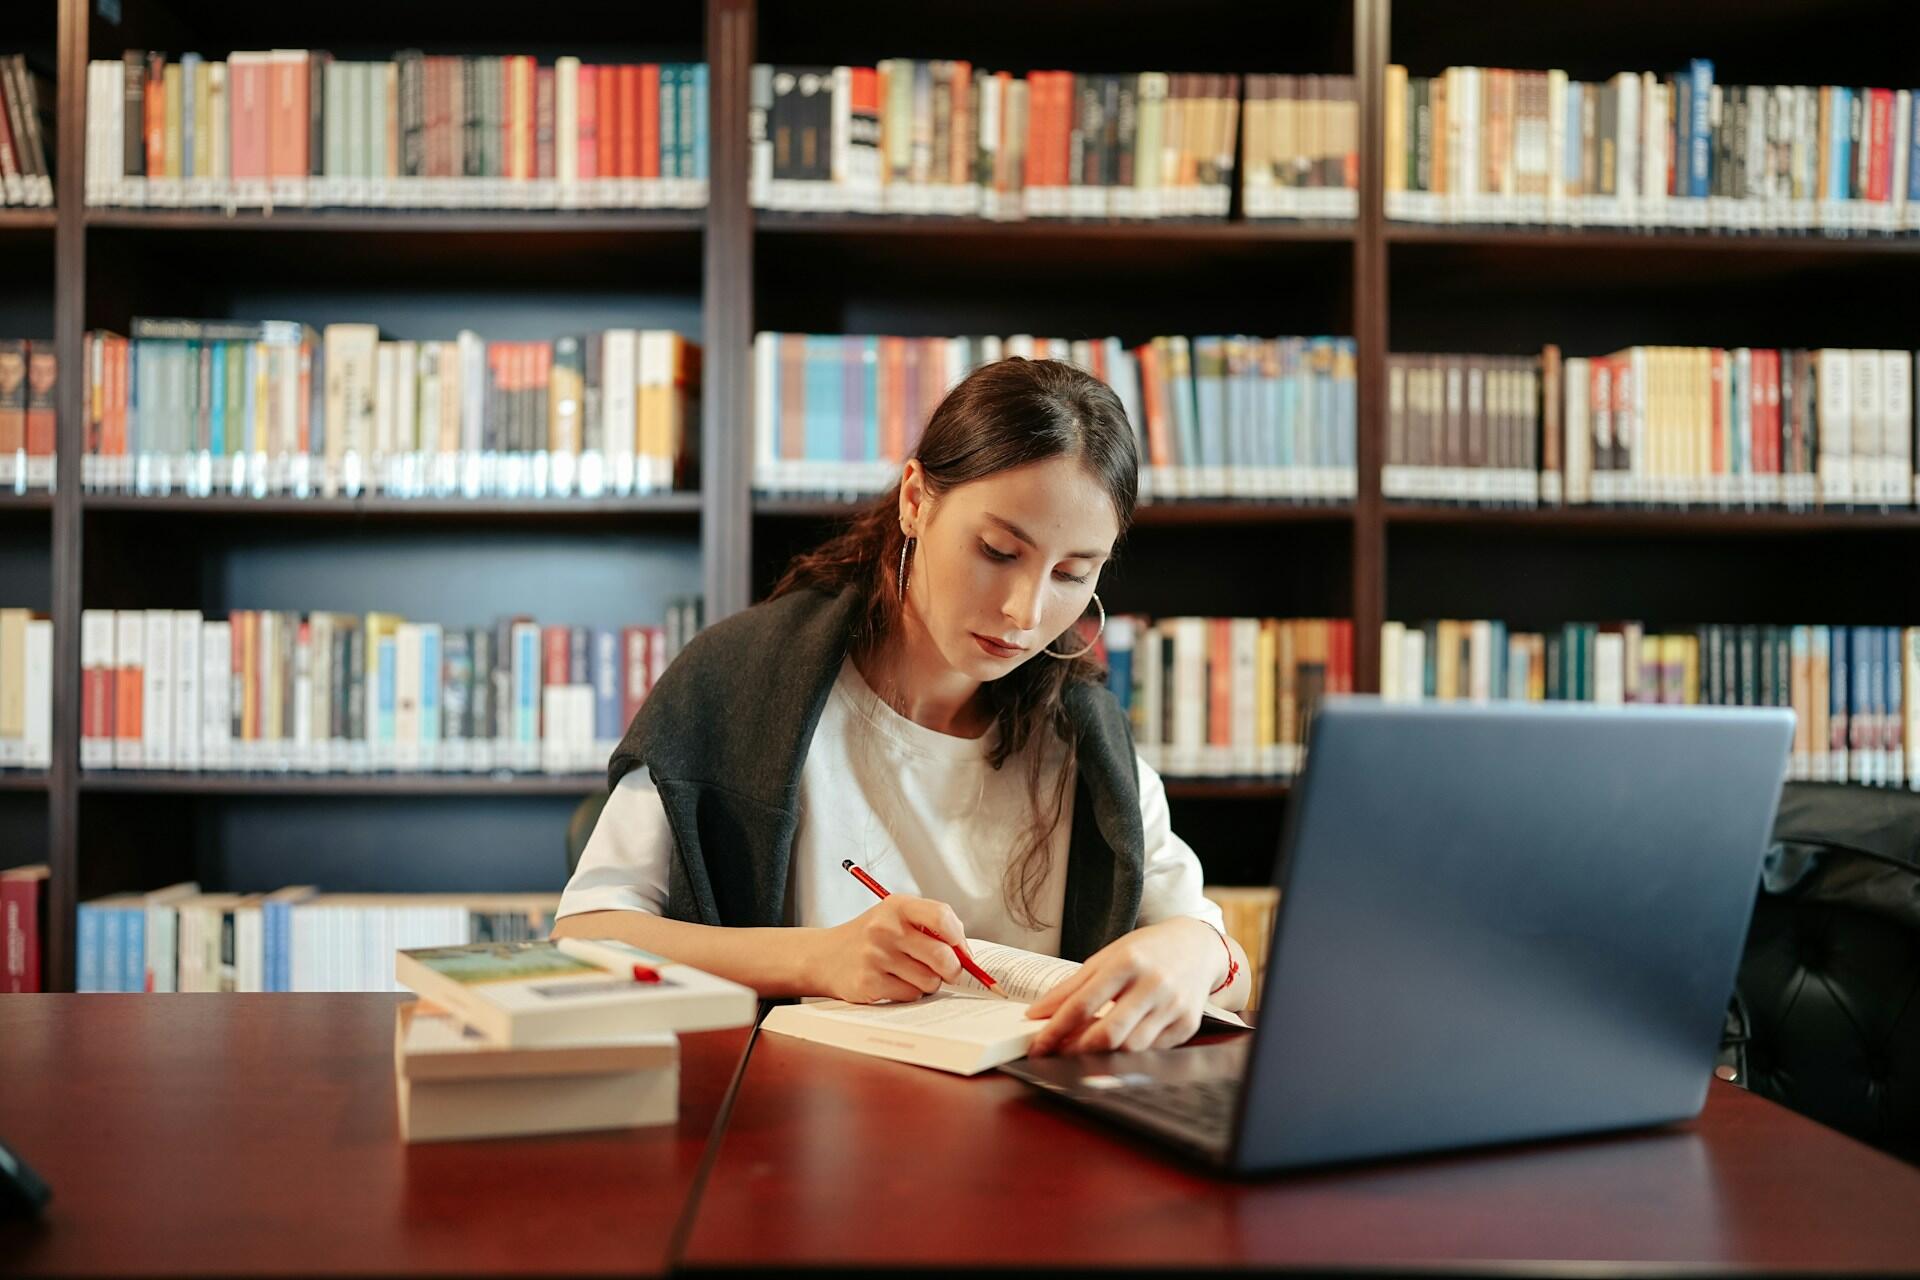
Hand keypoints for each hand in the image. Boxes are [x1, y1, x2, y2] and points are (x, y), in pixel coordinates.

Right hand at [804, 894, 970, 1003]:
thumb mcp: (896, 917)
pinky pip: (911, 995)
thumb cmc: (872, 937)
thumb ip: (931, 927)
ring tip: (912, 974)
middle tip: (949, 972)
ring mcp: (875, 957)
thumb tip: (967, 956)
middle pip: (942, 955)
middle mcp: (884, 928)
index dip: (960, 938)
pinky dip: (910, 993)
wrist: (825, 956)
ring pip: (929, 980)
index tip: (963, 951)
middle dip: (953, 969)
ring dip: (929, 983)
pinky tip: (895, 982)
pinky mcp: (869, 983)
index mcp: (896, 905)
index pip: (942, 916)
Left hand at [1025, 919, 1219, 1055]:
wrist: (1196, 947)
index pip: (1083, 1004)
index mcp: (1127, 962)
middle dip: (1077, 1050)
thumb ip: (1071, 986)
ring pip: (1130, 1049)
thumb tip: (1037, 1013)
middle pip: (1108, 1033)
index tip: (1038, 1045)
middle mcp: (1152, 984)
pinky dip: (1128, 1054)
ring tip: (1083, 1052)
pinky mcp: (1187, 1025)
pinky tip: (1115, 1049)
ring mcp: (1173, 1006)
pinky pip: (1151, 1051)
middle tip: (1057, 1055)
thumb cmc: (1146, 951)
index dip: (1055, 1029)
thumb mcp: (1106, 957)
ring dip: (1101, 1057)